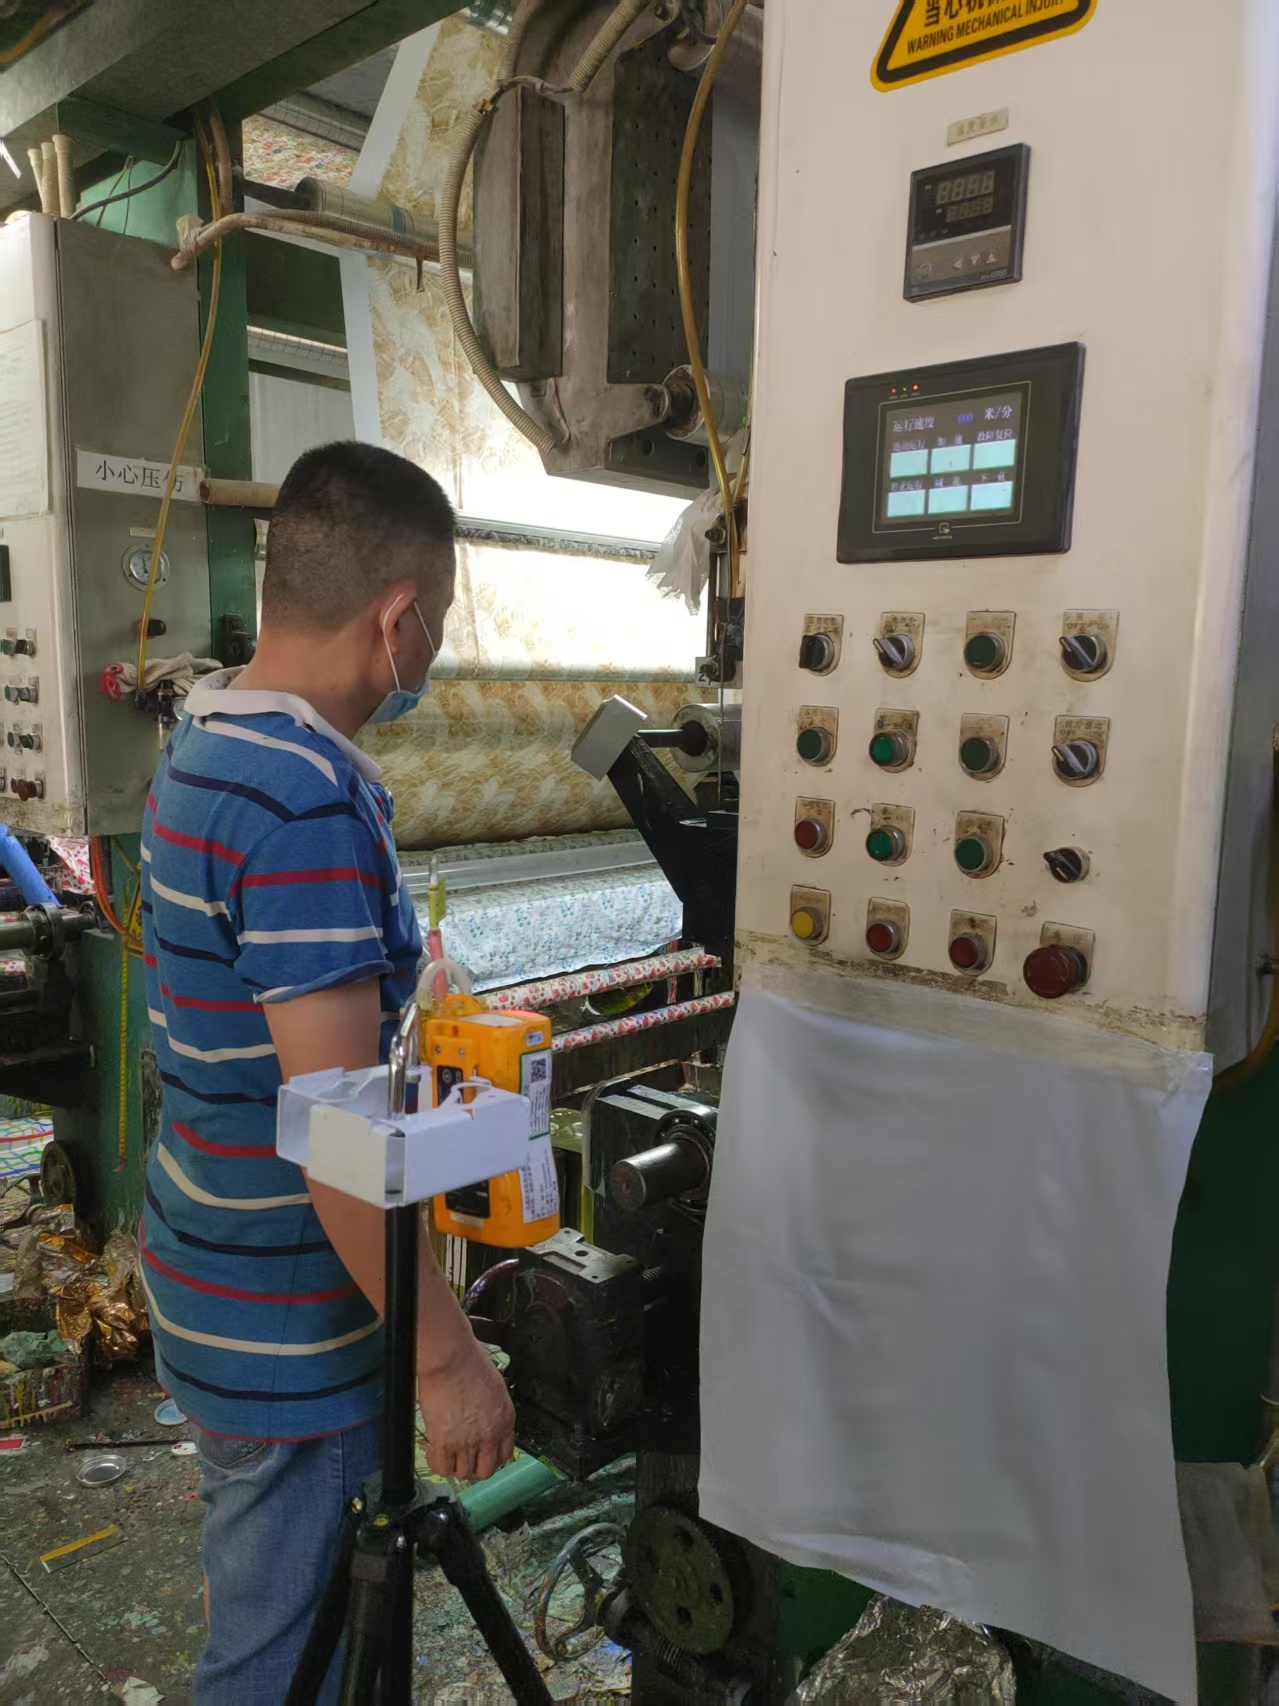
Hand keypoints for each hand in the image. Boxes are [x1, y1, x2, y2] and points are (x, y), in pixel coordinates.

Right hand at [417, 1335, 514, 1481]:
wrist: (449, 1359)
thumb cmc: (469, 1362)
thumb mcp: (494, 1387)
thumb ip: (492, 1410)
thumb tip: (484, 1418)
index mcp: (505, 1420)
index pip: (504, 1455)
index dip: (491, 1457)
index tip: (483, 1455)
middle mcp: (489, 1435)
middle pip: (485, 1470)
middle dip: (474, 1466)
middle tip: (463, 1457)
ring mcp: (467, 1442)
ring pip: (463, 1473)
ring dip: (455, 1464)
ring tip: (447, 1451)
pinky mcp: (445, 1443)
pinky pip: (443, 1468)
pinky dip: (437, 1463)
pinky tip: (433, 1451)